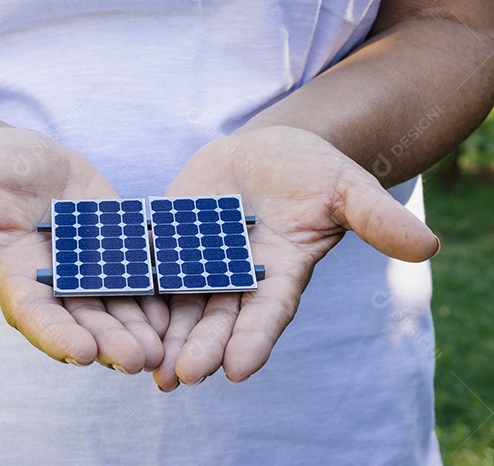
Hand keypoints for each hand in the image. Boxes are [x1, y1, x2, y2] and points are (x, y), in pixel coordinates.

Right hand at [0, 127, 167, 372]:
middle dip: (111, 341)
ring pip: (118, 308)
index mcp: (14, 278)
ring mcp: (87, 272)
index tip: (82, 353)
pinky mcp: (115, 253)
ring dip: (142, 330)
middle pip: (85, 322)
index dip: (58, 335)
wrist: (17, 158)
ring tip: (168, 349)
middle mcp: (53, 285)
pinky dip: (161, 295)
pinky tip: (188, 307)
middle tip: (139, 361)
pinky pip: (141, 278)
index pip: (35, 315)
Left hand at [152, 125, 439, 390]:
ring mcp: (201, 263)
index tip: (239, 370)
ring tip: (147, 367)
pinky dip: (138, 294)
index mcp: (281, 274)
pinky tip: (116, 316)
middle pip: (218, 321)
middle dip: (201, 349)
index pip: (267, 314)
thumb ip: (375, 217)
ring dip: (166, 337)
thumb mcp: (344, 186)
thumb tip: (426, 246)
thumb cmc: (311, 169)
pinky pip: (151, 272)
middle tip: (180, 378)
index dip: (254, 341)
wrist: (264, 150)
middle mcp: (238, 280)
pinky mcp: (170, 244)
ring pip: (182, 307)